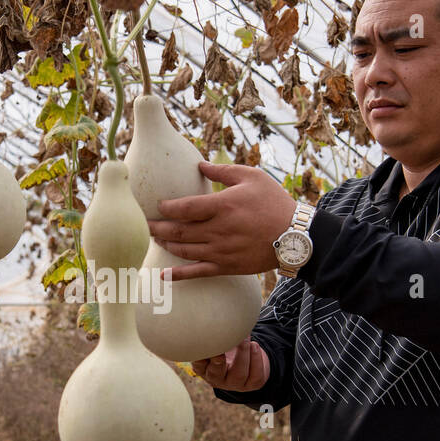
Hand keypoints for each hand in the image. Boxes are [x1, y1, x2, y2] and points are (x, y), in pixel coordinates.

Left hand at [147, 161, 296, 280]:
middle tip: (143, 224)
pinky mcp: (227, 267)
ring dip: (166, 245)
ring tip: (155, 239)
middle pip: (178, 230)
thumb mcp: (252, 177)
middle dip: (157, 227)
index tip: (157, 205)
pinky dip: (179, 275)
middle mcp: (218, 230)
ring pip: (184, 250)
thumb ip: (223, 171)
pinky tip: (163, 275)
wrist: (296, 236)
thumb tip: (199, 165)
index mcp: (223, 205)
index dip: (166, 207)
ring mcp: (221, 251)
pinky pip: (198, 273)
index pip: (184, 207)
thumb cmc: (275, 202)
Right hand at [192, 338, 269, 391]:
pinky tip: (255, 345)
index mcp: (204, 369)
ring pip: (239, 374)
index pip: (199, 365)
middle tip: (221, 348)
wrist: (245, 359)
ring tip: (245, 339)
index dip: (200, 357)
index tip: (204, 344)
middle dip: (218, 361)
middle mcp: (218, 379)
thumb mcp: (216, 342)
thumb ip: (212, 334)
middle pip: (216, 373)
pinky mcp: (251, 384)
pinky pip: (255, 375)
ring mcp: (235, 383)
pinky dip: (256, 359)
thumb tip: (212, 318)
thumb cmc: (225, 347)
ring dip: (243, 354)